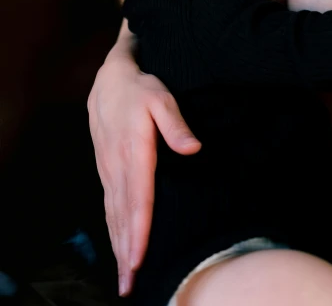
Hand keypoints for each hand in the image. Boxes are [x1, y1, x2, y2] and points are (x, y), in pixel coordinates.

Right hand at [87, 21, 200, 295]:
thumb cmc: (140, 89)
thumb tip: (193, 148)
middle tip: (130, 285)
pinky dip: (112, 229)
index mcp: (134, 151)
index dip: (139, 229)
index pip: (138, 198)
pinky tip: (118, 245)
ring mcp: (108, 169)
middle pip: (123, 215)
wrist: (108, 80)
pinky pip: (108, 205)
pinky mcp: (106, 169)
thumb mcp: (161, 97)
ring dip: (118, 246)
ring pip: (113, 214)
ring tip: (125, 277)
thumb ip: (176, 123)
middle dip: (127, 251)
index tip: (139, 258)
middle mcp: (117, 166)